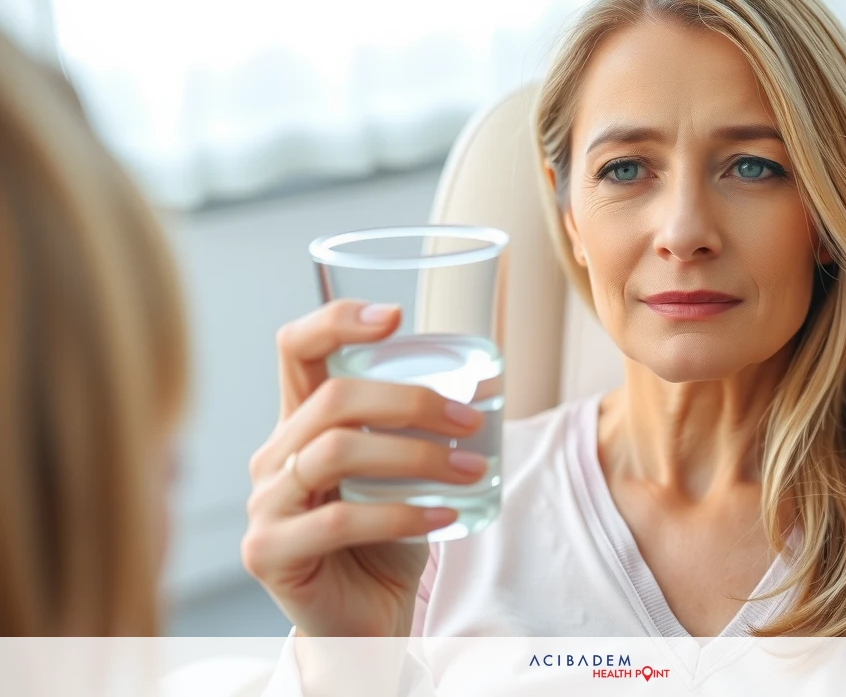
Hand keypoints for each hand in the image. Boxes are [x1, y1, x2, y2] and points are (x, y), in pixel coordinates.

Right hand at [242, 299, 486, 636]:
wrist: (364, 620)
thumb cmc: (387, 539)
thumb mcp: (403, 473)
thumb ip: (420, 431)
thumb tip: (488, 386)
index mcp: (300, 422)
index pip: (298, 349)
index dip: (338, 321)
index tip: (396, 317)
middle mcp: (273, 455)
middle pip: (333, 398)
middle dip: (411, 401)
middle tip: (471, 420)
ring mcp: (264, 504)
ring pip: (335, 452)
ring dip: (416, 456)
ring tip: (471, 472)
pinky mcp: (269, 552)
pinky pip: (339, 520)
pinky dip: (401, 514)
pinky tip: (444, 517)